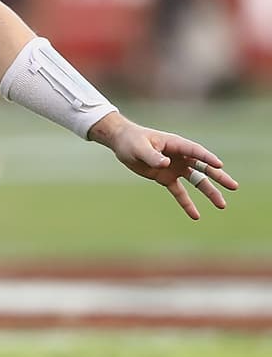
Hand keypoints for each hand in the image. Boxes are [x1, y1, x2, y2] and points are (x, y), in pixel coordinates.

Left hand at [88, 112, 238, 218]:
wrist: (122, 144)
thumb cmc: (132, 141)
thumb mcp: (139, 148)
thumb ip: (152, 156)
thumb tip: (166, 164)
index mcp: (176, 145)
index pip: (196, 152)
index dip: (207, 158)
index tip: (219, 165)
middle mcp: (180, 157)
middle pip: (203, 168)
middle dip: (218, 177)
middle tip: (234, 187)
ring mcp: (175, 168)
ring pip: (196, 181)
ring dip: (209, 192)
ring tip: (222, 205)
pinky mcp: (166, 178)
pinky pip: (179, 192)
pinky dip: (187, 203)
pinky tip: (196, 215)